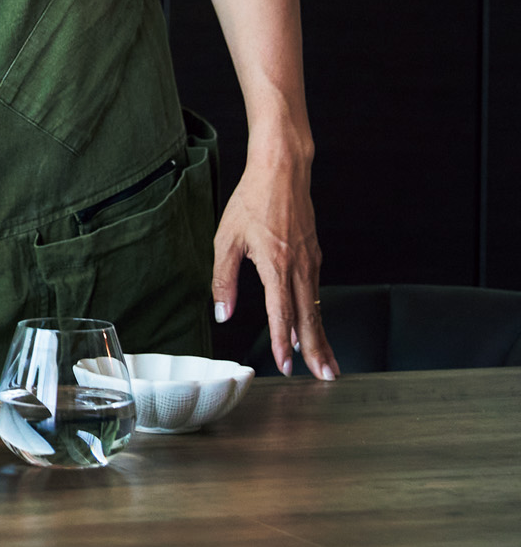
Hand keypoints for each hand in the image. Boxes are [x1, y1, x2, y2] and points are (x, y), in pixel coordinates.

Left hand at [213, 138, 338, 379]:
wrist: (283, 170)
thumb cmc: (251, 200)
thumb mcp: (226, 239)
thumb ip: (223, 279)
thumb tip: (221, 312)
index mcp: (276, 263)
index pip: (280, 311)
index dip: (282, 341)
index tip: (285, 365)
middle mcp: (299, 266)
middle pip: (309, 316)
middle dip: (316, 349)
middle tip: (325, 376)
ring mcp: (311, 261)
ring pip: (317, 307)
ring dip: (321, 336)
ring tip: (326, 362)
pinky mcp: (315, 255)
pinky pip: (316, 292)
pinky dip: (317, 314)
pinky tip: (313, 326)